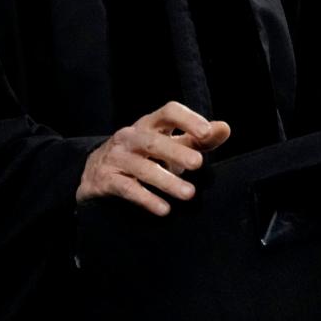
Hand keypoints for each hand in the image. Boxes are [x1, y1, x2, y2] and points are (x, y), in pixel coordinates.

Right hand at [77, 102, 230, 214]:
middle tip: (198, 164)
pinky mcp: (106, 179)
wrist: (95, 171)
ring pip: (142, 168)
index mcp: (150, 124)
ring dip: (166, 181)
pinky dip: (146, 199)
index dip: (187, 119)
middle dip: (176, 152)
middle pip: (153, 141)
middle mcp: (131, 136)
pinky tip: (164, 209)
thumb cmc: (144, 154)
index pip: (168, 112)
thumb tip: (225, 128)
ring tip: (189, 194)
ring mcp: (116, 157)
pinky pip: (127, 189)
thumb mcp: (169, 142)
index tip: (206, 132)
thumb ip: (197, 138)